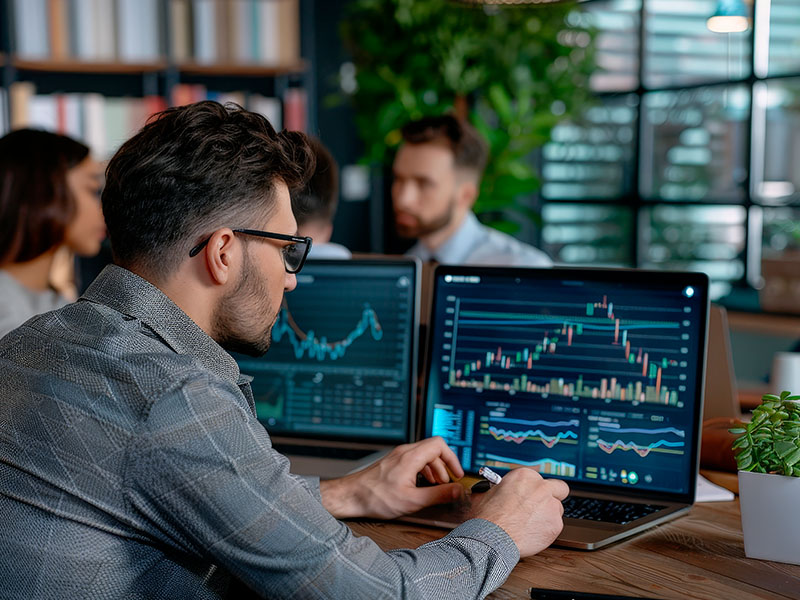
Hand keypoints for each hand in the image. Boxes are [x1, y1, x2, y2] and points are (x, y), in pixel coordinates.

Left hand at [320, 436, 464, 519]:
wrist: (351, 495)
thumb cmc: (375, 497)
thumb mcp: (412, 501)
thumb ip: (438, 495)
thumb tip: (457, 491)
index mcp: (411, 457)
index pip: (440, 445)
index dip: (452, 459)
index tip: (457, 474)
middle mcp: (404, 452)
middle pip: (433, 449)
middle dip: (444, 466)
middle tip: (448, 483)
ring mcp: (397, 456)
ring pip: (423, 455)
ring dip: (434, 469)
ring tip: (437, 486)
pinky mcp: (392, 462)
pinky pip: (414, 460)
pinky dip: (423, 470)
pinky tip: (421, 484)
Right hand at [470, 468, 568, 557]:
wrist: (492, 539)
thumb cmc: (487, 518)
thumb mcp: (488, 494)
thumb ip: (499, 490)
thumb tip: (495, 492)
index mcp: (524, 476)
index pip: (539, 479)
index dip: (534, 490)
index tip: (530, 496)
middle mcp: (541, 487)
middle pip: (559, 488)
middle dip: (552, 496)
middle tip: (542, 507)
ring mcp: (551, 506)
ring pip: (557, 509)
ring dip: (548, 516)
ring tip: (531, 525)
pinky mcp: (556, 524)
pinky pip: (556, 526)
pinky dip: (547, 531)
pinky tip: (532, 534)